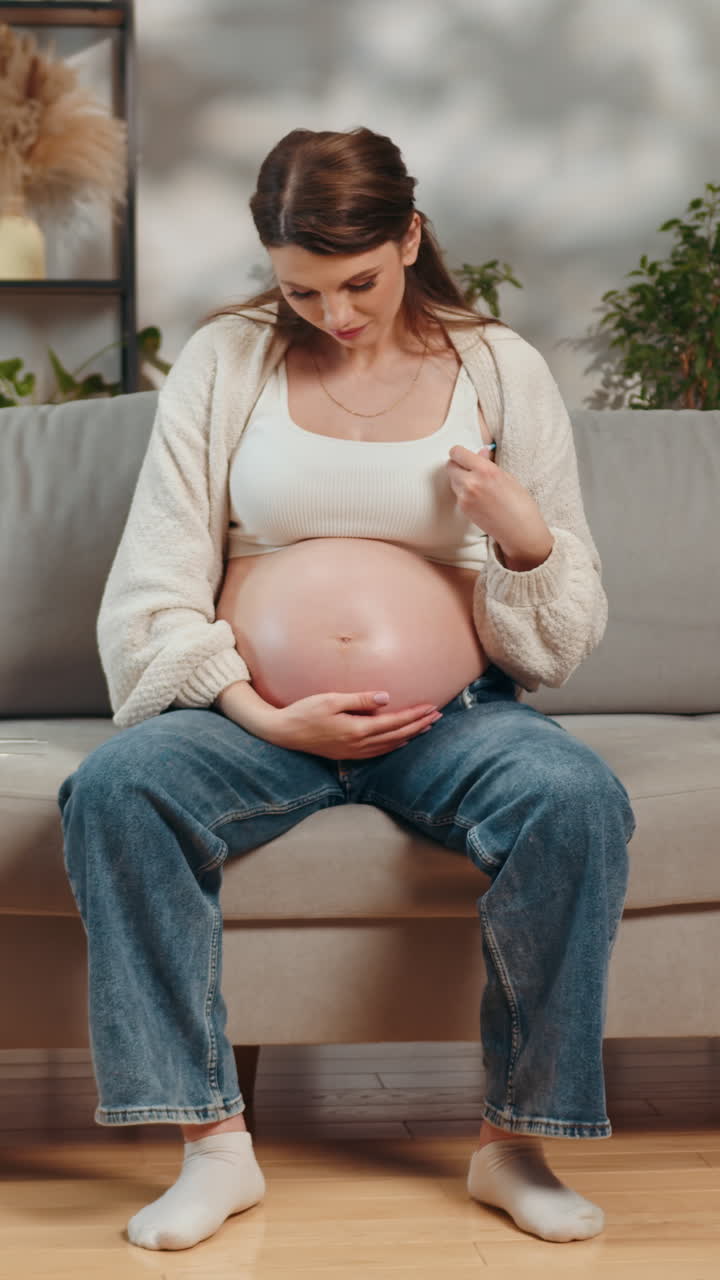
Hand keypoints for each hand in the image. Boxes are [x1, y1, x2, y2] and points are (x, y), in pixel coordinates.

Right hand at [266, 690, 440, 758]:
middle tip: (438, 716)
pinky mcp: (348, 754)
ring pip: (391, 745)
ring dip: (410, 735)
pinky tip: (401, 741)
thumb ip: (360, 699)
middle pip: (398, 735)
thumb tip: (387, 698)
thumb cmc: (305, 712)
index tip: (431, 707)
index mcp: (357, 730)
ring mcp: (354, 752)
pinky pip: (379, 751)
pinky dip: (395, 745)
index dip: (415, 715)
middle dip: (419, 725)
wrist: (283, 733)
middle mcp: (359, 744)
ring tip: (426, 727)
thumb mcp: (331, 700)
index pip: (395, 722)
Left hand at [446, 444, 552, 563]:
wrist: (519, 531)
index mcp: (485, 470)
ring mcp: (465, 497)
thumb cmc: (520, 504)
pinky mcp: (463, 509)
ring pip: (452, 480)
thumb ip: (489, 464)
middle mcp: (471, 483)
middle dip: (458, 465)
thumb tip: (480, 452)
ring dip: (460, 478)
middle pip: (450, 466)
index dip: (460, 453)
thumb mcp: (508, 477)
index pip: (457, 453)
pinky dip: (463, 491)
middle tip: (470, 469)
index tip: (465, 455)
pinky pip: (457, 494)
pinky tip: (478, 496)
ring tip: (477, 484)